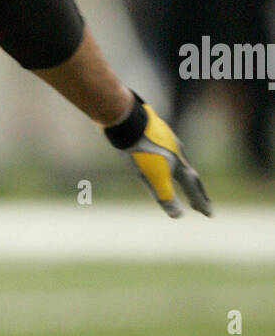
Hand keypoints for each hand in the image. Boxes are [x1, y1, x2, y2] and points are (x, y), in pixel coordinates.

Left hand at [105, 93, 211, 217]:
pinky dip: (171, 161)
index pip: (193, 187)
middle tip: (202, 204)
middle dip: (197, 192)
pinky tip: (164, 158)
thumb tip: (178, 216)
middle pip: (190, 175)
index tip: (209, 214)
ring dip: (184, 175)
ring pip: (180, 161)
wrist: (126, 120)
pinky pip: (168, 150)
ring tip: (185, 181)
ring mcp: (168, 140)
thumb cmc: (138, 151)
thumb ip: (164, 195)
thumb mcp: (150, 177)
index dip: (200, 202)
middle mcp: (178, 152)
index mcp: (178, 164)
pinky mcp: (156, 133)